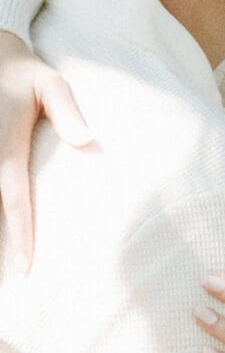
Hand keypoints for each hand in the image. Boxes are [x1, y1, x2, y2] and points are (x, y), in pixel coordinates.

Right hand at [0, 31, 90, 271]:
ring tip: (7, 267)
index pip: (13, 200)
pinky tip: (3, 237)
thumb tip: (88, 142)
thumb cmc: (25, 74)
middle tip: (13, 278)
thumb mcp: (51, 84)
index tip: (24, 267)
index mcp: (6, 147)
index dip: (19, 235)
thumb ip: (68, 112)